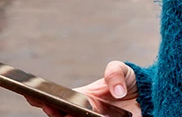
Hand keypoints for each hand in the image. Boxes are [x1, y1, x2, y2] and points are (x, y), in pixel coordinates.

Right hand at [25, 62, 141, 116]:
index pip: (58, 101)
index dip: (43, 99)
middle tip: (50, 105)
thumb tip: (118, 93)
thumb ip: (116, 74)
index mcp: (82, 98)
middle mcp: (83, 115)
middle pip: (61, 116)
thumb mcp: (123, 70)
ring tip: (68, 113)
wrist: (149, 98)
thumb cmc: (131, 83)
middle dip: (53, 111)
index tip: (33, 94)